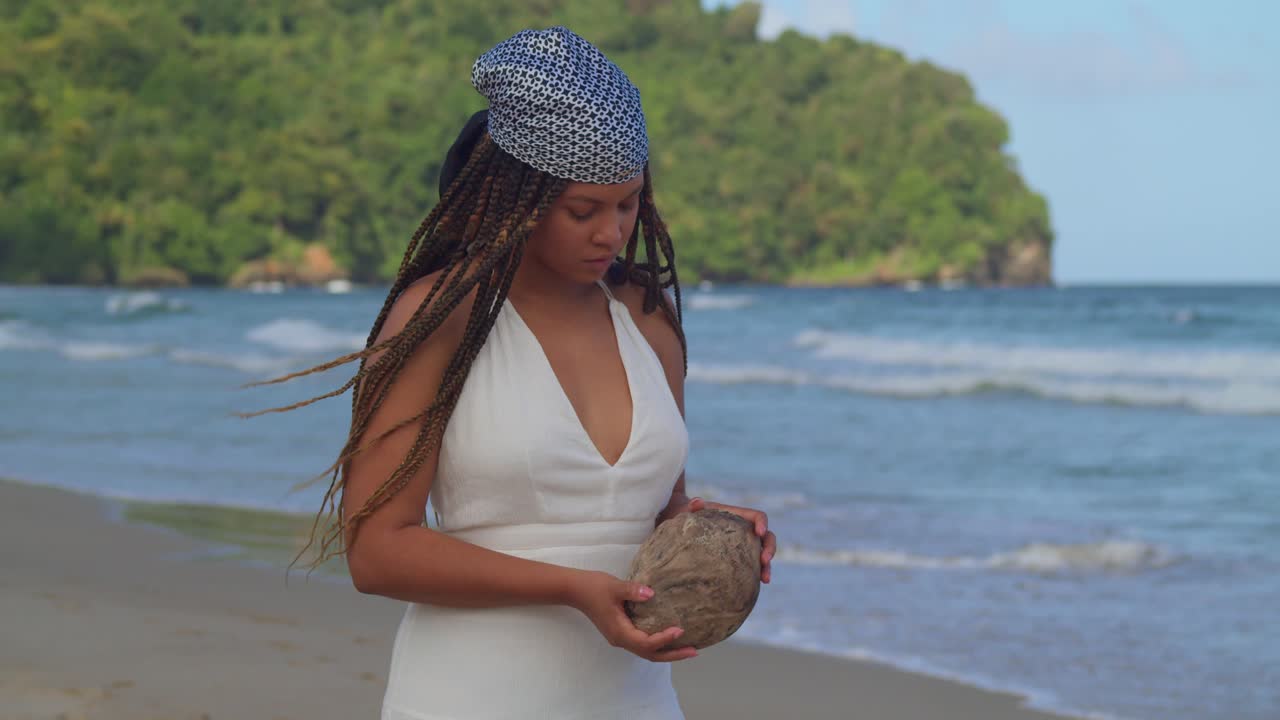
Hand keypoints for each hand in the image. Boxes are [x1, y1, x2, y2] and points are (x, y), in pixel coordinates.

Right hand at [567, 570, 699, 661]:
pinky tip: (669, 637)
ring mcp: (621, 638)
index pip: (646, 643)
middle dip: (673, 654)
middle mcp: (621, 640)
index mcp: (620, 632)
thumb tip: (651, 593)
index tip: (680, 629)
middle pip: (650, 654)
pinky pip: (643, 644)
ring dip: (667, 651)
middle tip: (694, 651)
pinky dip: (658, 644)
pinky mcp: (621, 632)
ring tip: (687, 648)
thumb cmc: (594, 588)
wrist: (575, 590)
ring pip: (647, 651)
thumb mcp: (614, 587)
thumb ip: (632, 590)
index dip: (664, 639)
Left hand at [662, 496, 775, 583]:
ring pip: (763, 556)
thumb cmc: (691, 516)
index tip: (759, 532)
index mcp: (740, 516)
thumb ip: (696, 505)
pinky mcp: (739, 560)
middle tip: (765, 560)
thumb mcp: (693, 510)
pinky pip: (752, 568)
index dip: (762, 524)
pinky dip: (756, 576)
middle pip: (767, 538)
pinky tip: (755, 587)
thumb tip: (696, 503)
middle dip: (770, 549)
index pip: (758, 517)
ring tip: (765, 579)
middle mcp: (746, 531)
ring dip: (767, 567)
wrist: (686, 525)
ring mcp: (744, 546)